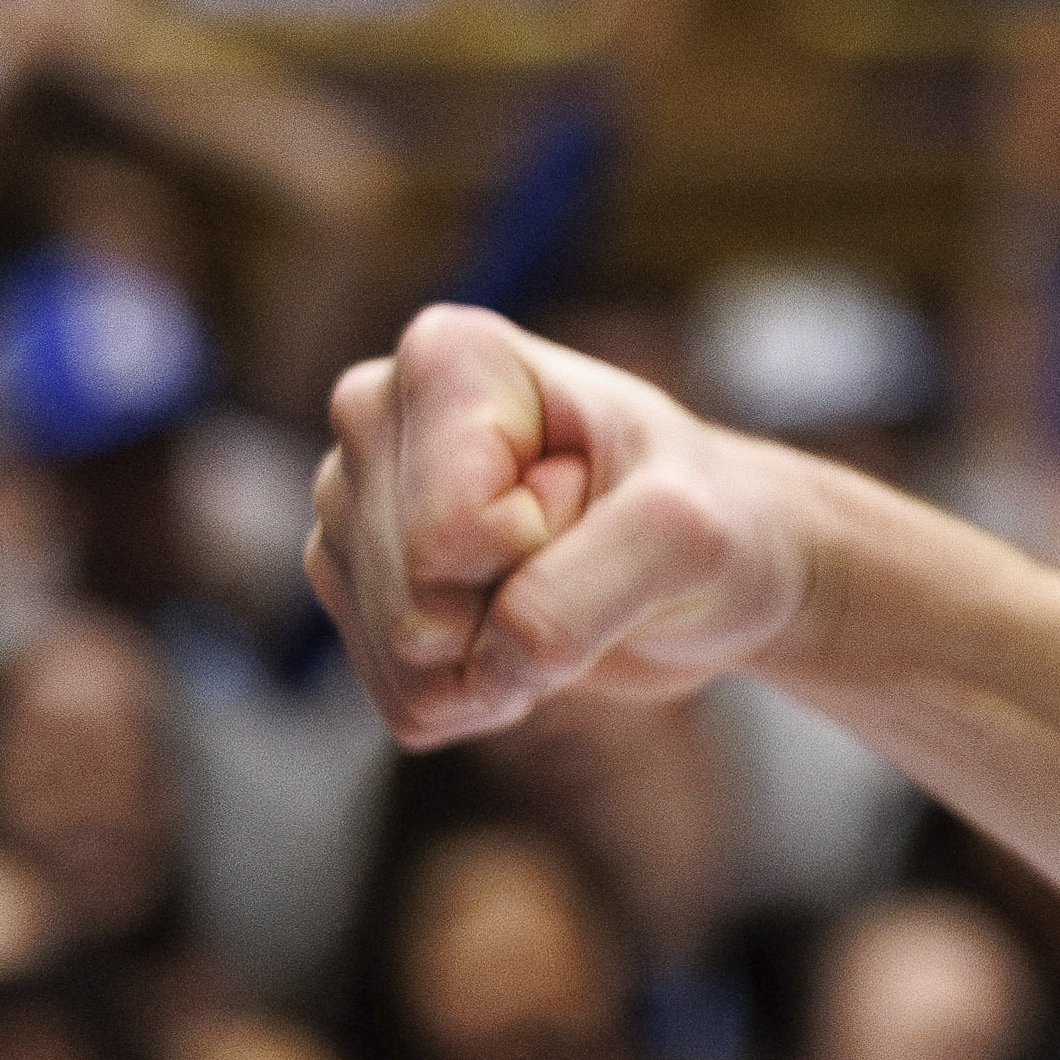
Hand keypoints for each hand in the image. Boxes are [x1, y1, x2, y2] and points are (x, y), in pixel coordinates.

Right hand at [307, 304, 816, 745]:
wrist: (709, 568)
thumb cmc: (708, 517)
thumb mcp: (685, 534)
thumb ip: (582, 589)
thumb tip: (485, 663)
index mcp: (444, 358)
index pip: (452, 532)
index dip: (543, 543)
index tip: (595, 494)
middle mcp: (372, 417)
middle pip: (416, 600)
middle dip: (520, 605)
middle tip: (583, 548)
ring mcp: (350, 508)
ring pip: (404, 659)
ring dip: (504, 657)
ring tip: (559, 587)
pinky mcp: (351, 593)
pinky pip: (404, 701)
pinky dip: (485, 693)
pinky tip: (522, 634)